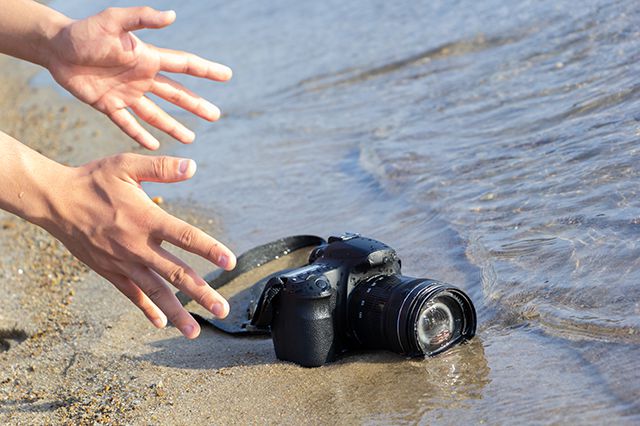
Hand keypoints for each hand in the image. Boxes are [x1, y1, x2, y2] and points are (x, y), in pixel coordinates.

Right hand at [43, 153, 236, 337]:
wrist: (54, 202)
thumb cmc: (93, 180)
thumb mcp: (126, 164)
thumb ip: (161, 168)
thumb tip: (193, 167)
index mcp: (146, 219)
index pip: (185, 236)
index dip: (210, 249)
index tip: (231, 263)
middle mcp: (137, 246)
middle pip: (175, 273)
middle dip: (201, 293)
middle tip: (223, 310)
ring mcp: (122, 262)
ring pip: (155, 291)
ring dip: (177, 312)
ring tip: (195, 332)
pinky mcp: (109, 271)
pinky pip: (131, 294)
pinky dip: (147, 308)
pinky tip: (161, 323)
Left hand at [46, 7, 231, 149]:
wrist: (56, 48)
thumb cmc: (85, 32)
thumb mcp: (113, 21)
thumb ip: (142, 20)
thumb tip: (172, 16)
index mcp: (148, 58)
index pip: (184, 65)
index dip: (206, 70)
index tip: (227, 75)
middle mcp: (142, 78)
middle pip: (176, 94)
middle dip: (196, 105)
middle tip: (216, 116)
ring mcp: (127, 94)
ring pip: (157, 114)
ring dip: (174, 126)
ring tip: (191, 139)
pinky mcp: (109, 106)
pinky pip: (129, 125)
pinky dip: (141, 136)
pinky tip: (155, 146)